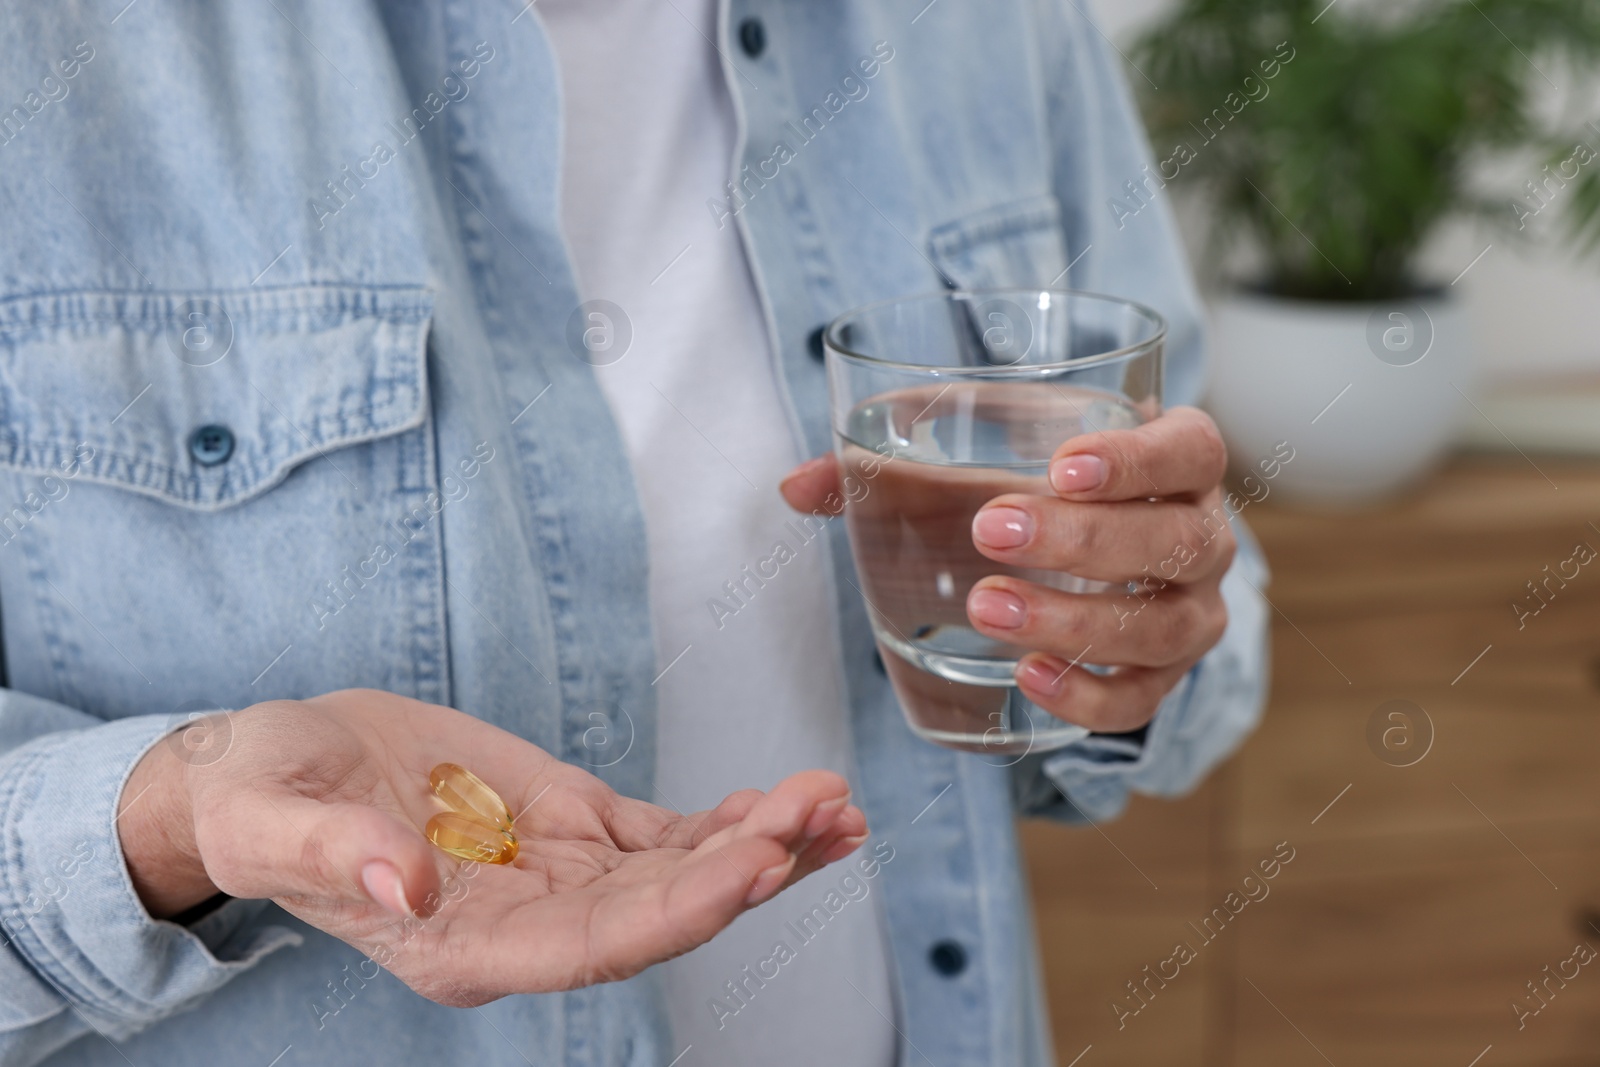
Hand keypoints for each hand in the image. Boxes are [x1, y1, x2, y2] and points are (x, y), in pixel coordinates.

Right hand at [118, 689, 866, 1004]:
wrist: (276, 772)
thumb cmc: (261, 802)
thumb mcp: (272, 818)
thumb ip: (335, 857)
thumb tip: (402, 891)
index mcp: (464, 948)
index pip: (594, 946)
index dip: (678, 911)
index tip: (752, 866)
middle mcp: (528, 925)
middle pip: (662, 912)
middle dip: (750, 867)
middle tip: (824, 814)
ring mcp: (558, 876)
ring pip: (683, 874)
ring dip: (764, 844)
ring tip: (837, 804)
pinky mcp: (572, 826)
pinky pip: (667, 835)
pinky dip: (729, 820)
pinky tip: (787, 798)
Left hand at [780, 406, 1232, 732]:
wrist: (1094, 554)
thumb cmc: (1037, 486)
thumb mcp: (977, 455)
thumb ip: (892, 463)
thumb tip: (797, 486)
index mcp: (1176, 460)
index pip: (1189, 449)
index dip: (1137, 458)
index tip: (1061, 466)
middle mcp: (1202, 536)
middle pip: (1175, 540)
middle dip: (1083, 541)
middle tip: (991, 533)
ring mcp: (1191, 612)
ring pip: (1163, 626)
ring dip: (1075, 621)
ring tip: (986, 609)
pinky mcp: (1163, 677)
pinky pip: (1143, 701)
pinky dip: (1089, 696)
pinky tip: (1029, 679)